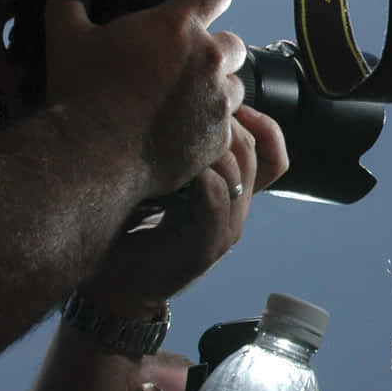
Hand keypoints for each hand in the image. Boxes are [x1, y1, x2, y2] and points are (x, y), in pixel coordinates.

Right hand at [42, 0, 246, 197]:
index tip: (197, 5)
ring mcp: (218, 101)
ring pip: (234, 86)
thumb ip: (71, 2)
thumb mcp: (65, 37)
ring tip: (179, 102)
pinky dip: (208, 127)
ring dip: (214, 90)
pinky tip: (179, 132)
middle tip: (180, 66)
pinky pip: (226, 125)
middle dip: (212, 51)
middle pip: (232, 43)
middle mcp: (208, 60)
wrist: (91, 156)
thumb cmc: (81, 94)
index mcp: (178, 26)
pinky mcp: (220, 138)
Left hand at [84, 105, 287, 310]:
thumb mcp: (162, 184)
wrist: (117, 287)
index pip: (273, 156)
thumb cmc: (131, 231)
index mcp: (231, 196)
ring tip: (179, 133)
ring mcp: (226, 229)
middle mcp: (237, 212)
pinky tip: (176, 163)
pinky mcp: (207, 245)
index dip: (263, 125)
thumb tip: (176, 106)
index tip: (232, 103)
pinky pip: (217, 197)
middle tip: (193, 111)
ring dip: (211, 146)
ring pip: (238, 173)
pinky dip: (201, 174)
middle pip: (254, 154)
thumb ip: (180, 156)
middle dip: (227, 125)